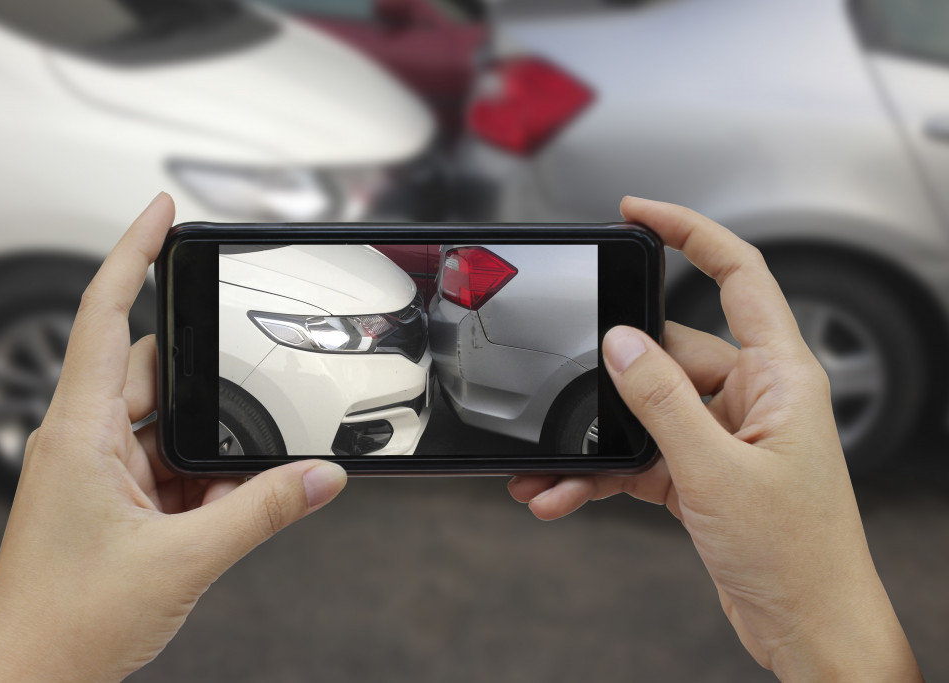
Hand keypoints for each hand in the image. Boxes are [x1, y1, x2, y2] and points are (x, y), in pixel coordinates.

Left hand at [0, 194, 346, 681]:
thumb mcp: (185, 558)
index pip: (104, 315)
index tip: (163, 213)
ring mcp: (96, 471)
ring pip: (167, 425)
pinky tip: (222, 508)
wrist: (31, 682)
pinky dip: (203, 480)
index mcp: (78, 432)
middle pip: (154, 370)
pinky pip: (168, 466)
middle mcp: (83, 440)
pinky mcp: (113, 500)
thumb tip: (321, 476)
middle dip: (207, 381)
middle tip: (251, 390)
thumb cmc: (67, 624)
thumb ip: (263, 512)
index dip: (132, 253)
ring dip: (207, 445)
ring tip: (231, 479)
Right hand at [509, 198, 921, 681]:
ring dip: (596, 437)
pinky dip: (602, 473)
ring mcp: (724, 434)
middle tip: (559, 388)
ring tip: (548, 468)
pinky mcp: (701, 471)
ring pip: (645, 410)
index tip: (638, 213)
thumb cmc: (796, 556)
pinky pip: (640, 454)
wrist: (807, 626)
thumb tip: (621, 344)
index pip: (739, 275)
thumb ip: (663, 402)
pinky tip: (566, 493)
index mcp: (780, 376)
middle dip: (608, 375)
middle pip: (668, 352)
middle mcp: (752, 396)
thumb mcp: (716, 471)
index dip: (690, 233)